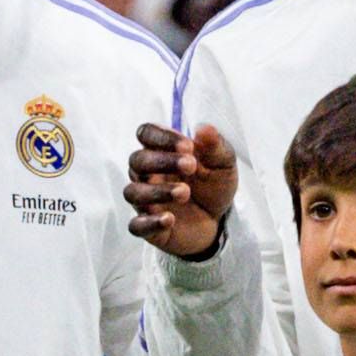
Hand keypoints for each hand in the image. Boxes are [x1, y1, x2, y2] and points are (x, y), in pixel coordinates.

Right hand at [127, 118, 236, 262]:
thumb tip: (203, 128)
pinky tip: (169, 219)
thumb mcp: (222, 163)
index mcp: (161, 151)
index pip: (146, 133)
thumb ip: (214, 146)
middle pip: (137, 161)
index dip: (162, 136)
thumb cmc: (213, 185)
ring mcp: (145, 201)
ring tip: (184, 193)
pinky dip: (149, 222)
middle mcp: (148, 174)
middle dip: (161, 161)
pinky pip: (136, 226)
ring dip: (157, 191)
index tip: (188, 146)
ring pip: (133, 192)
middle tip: (190, 166)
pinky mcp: (148, 228)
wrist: (218, 221)